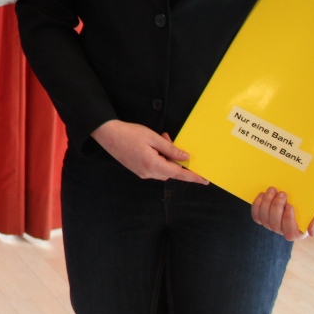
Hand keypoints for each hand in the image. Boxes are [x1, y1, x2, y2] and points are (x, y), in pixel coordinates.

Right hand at [91, 120, 209, 183]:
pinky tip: (153, 147)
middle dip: (175, 158)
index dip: (193, 177)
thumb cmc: (130, 133)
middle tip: (168, 139)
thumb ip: (171, 149)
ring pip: (163, 170)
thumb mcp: (153, 138)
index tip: (205, 180)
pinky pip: (154, 168)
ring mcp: (142, 173)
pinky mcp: (137, 170)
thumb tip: (185, 158)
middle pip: (171, 171)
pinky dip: (158, 159)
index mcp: (154, 165)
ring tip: (160, 140)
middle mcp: (148, 173)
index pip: (179, 174)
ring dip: (166, 158)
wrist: (107, 134)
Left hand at [252, 188, 313, 240]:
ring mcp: (270, 224)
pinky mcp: (261, 216)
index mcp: (297, 233)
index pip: (289, 233)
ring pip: (264, 218)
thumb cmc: (311, 206)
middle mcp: (282, 230)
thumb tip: (311, 233)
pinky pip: (256, 215)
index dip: (288, 220)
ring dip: (267, 203)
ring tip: (273, 190)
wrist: (298, 195)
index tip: (290, 205)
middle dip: (276, 207)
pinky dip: (257, 204)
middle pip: (274, 224)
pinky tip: (263, 194)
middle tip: (282, 193)